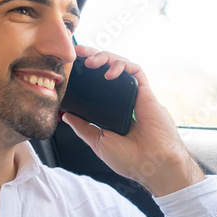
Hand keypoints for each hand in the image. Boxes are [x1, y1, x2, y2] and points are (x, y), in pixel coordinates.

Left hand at [62, 45, 204, 195]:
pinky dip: (122, 65)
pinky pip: (136, 70)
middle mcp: (124, 101)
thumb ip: (83, 127)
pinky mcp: (147, 93)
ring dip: (105, 57)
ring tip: (90, 61)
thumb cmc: (129, 159)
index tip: (71, 66)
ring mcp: (136, 96)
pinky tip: (110, 73)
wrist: (150, 165)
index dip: (86, 73)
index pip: (98, 85)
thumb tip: (66, 116)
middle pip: (108, 70)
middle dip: (93, 56)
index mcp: (113, 111)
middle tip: (77, 52)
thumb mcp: (98, 142)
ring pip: (121, 65)